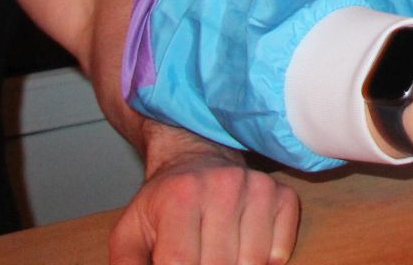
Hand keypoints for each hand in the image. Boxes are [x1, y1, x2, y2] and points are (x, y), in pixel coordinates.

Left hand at [108, 129, 298, 264]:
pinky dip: (265, 261)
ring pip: (253, 262)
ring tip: (217, 256)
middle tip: (197, 260)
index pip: (180, 262)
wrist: (198, 157)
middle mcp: (223, 187)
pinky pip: (280, 251)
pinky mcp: (282, 195)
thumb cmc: (163, 204)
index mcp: (179, 197)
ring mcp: (257, 189)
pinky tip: (243, 249)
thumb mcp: (130, 233)